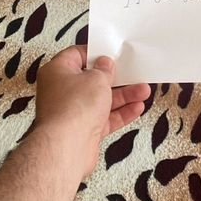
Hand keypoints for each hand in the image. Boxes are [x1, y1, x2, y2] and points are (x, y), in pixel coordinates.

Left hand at [33, 46, 150, 174]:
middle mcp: (61, 92)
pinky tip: (136, 108)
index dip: (95, 53)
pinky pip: (104, 119)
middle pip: (92, 80)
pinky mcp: (83, 130)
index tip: (111, 53)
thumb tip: (104, 65)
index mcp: (57, 72)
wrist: (67, 147)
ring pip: (101, 100)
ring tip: (143, 91)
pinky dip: (120, 113)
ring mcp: (72, 112)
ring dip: (123, 96)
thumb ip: (104, 69)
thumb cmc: (74, 108)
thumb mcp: (96, 78)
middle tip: (131, 73)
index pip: (76, 55)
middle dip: (115, 79)